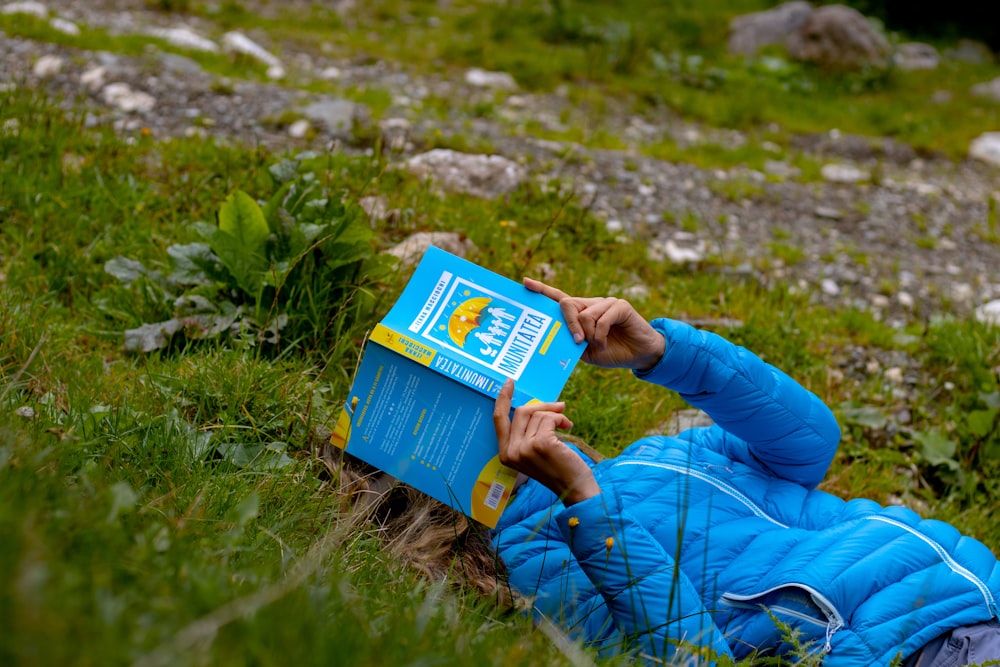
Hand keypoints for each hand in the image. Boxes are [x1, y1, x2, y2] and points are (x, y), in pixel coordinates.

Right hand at [493, 379, 599, 504]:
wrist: (575, 488)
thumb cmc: (558, 468)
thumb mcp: (534, 451)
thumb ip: (528, 431)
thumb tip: (538, 405)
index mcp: (505, 454)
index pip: (499, 420)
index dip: (503, 399)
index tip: (509, 383)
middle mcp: (511, 452)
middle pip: (521, 412)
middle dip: (543, 406)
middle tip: (560, 407)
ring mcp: (524, 448)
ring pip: (538, 414)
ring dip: (555, 415)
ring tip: (566, 425)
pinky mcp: (541, 444)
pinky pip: (549, 418)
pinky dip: (561, 419)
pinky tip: (568, 427)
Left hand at [524, 278, 664, 371]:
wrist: (639, 355)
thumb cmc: (612, 352)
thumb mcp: (587, 351)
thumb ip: (573, 341)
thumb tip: (557, 336)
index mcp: (581, 313)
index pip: (558, 298)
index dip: (542, 290)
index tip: (525, 282)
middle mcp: (591, 304)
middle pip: (567, 303)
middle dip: (568, 324)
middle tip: (578, 341)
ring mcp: (606, 302)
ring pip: (585, 315)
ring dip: (590, 336)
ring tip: (599, 345)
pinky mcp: (620, 305)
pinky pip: (601, 319)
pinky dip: (600, 336)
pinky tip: (605, 343)